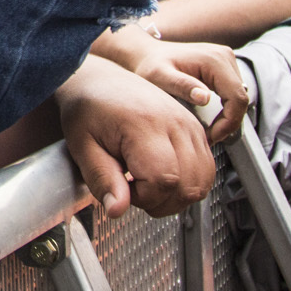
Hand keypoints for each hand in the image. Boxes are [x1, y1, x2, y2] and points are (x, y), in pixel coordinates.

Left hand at [56, 56, 215, 217]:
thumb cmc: (88, 107)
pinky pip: (207, 169)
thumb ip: (102, 180)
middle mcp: (174, 122)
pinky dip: (189, 183)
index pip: (163, 180)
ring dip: (176, 195)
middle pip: (187, 185)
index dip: (144, 198)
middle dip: (160, 201)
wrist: (101, 80)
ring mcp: (189, 124)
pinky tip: (162, 176)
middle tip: (132, 188)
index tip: (123, 188)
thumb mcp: (83, 145)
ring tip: (147, 183)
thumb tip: (117, 211)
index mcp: (144, 124)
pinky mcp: (196, 129)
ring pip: (202, 182)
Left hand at [100, 25, 247, 143]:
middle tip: (209, 137)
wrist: (146, 54)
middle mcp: (224, 57)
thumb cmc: (149, 65)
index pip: (238, 98)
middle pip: (241, 98)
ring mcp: (226, 60)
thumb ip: (181, 86)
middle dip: (228, 122)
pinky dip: (225, 108)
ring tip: (208, 129)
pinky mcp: (223, 66)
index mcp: (214, 60)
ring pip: (239, 97)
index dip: (229, 122)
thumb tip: (205, 97)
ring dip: (228, 116)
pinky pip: (233, 92)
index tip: (212, 136)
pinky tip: (210, 118)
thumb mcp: (159, 77)